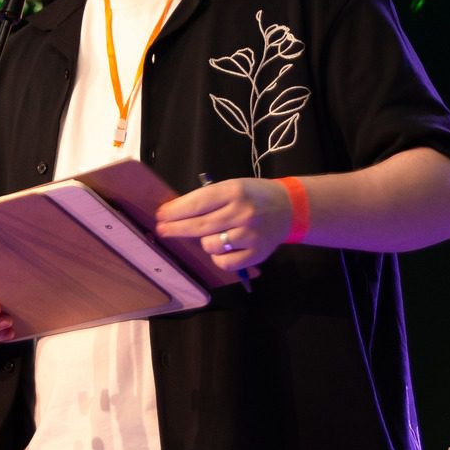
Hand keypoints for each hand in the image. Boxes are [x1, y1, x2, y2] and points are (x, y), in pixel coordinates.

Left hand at [153, 177, 292, 270]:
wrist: (289, 208)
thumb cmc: (254, 196)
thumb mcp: (233, 187)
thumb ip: (209, 199)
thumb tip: (176, 214)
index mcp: (234, 191)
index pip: (198, 203)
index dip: (175, 210)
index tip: (160, 215)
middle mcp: (243, 213)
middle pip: (200, 225)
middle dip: (176, 228)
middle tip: (162, 231)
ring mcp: (250, 235)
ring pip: (210, 245)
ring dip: (204, 243)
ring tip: (211, 236)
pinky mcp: (256, 254)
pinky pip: (224, 262)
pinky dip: (218, 258)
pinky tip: (221, 250)